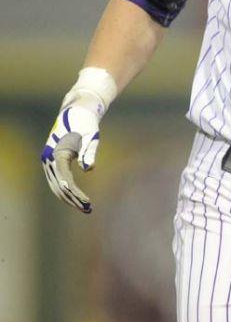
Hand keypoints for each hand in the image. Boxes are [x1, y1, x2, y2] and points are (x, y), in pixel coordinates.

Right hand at [40, 92, 102, 213]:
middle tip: (89, 209)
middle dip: (73, 199)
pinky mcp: (52, 162)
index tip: (85, 202)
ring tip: (86, 207)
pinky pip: (57, 180)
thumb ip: (89, 151)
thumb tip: (89, 169)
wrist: (77, 112)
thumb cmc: (87, 124)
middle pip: (59, 186)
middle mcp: (48, 159)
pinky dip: (66, 191)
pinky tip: (77, 198)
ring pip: (56, 186)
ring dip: (69, 198)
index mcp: (57, 153)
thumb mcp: (91, 136)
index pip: (65, 179)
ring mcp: (48, 161)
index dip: (75, 192)